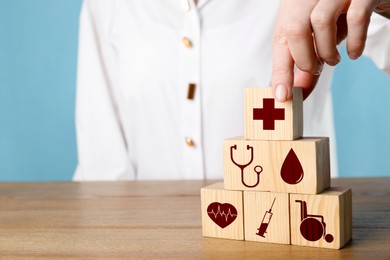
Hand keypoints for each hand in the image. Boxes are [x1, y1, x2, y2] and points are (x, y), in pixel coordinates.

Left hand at [272, 0, 389, 101]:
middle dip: (304, 60)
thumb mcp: (317, 40)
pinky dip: (355, 42)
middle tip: (316, 69)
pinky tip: (354, 53)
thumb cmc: (339, 18)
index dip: (280, 71)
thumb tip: (293, 94)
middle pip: (294, 29)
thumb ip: (306, 65)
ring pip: (321, 21)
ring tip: (334, 60)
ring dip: (327, 52)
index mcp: (293, 5)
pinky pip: (356, 18)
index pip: (280, 39)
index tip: (282, 96)